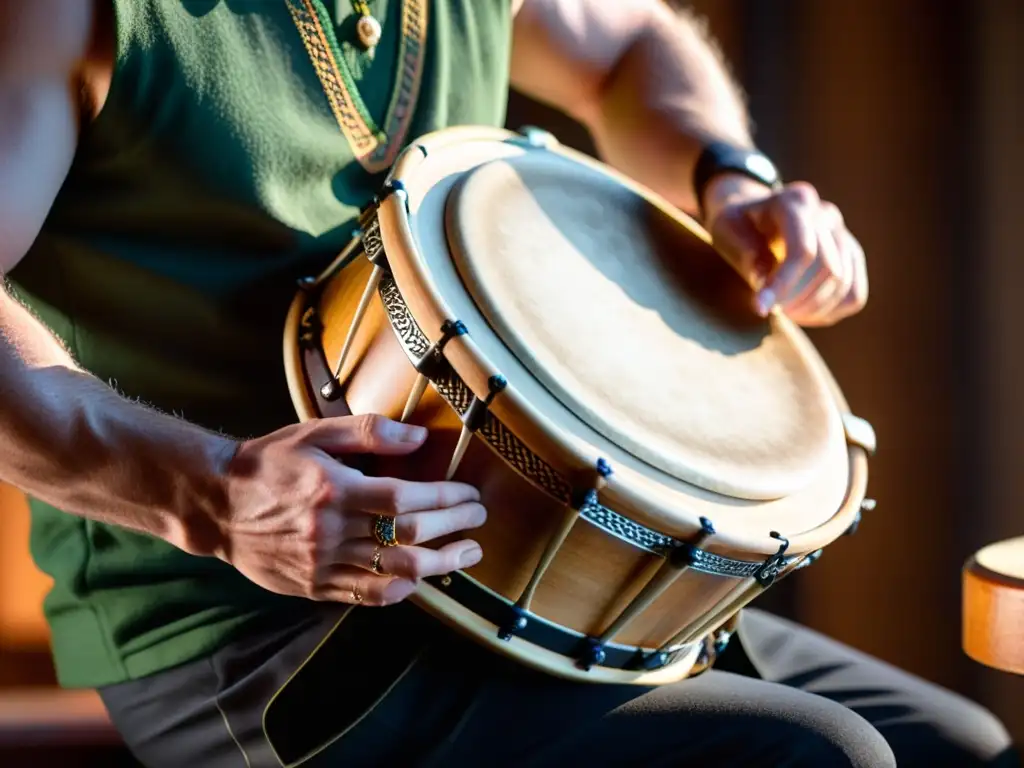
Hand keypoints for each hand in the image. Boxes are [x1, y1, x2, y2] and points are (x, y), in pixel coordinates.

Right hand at [212, 415, 485, 605]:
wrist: (217, 503)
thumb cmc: (269, 462)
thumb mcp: (314, 433)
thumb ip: (368, 432)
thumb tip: (418, 439)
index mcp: (334, 489)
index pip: (404, 500)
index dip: (444, 499)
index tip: (469, 495)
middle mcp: (331, 530)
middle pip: (407, 537)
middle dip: (453, 529)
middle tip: (478, 521)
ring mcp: (322, 564)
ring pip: (394, 572)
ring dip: (439, 565)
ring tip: (465, 554)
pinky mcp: (313, 586)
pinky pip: (365, 596)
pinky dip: (399, 590)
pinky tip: (419, 579)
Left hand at [701, 174, 867, 326]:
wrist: (755, 214)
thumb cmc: (737, 223)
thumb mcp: (726, 229)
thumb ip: (744, 250)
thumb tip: (763, 279)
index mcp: (794, 202)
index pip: (803, 249)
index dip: (784, 284)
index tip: (760, 308)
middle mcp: (825, 214)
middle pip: (827, 268)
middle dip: (797, 299)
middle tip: (771, 309)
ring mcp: (843, 235)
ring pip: (844, 284)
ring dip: (812, 309)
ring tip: (784, 312)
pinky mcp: (850, 256)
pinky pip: (854, 294)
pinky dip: (830, 312)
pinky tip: (804, 313)